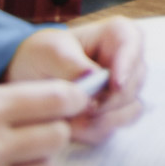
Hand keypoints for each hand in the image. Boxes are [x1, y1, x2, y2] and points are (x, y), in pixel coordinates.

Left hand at [4, 18, 147, 143]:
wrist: (31, 77)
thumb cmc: (43, 55)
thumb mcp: (49, 52)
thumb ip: (70, 63)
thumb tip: (92, 76)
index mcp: (119, 34)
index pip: (133, 45)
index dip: (127, 66)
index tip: (114, 85)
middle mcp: (130, 62)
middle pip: (132, 85)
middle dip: (107, 102)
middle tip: (79, 109)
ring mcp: (127, 89)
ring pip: (127, 110)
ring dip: (99, 119)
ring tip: (70, 120)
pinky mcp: (119, 112)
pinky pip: (114, 127)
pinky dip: (92, 131)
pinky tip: (72, 126)